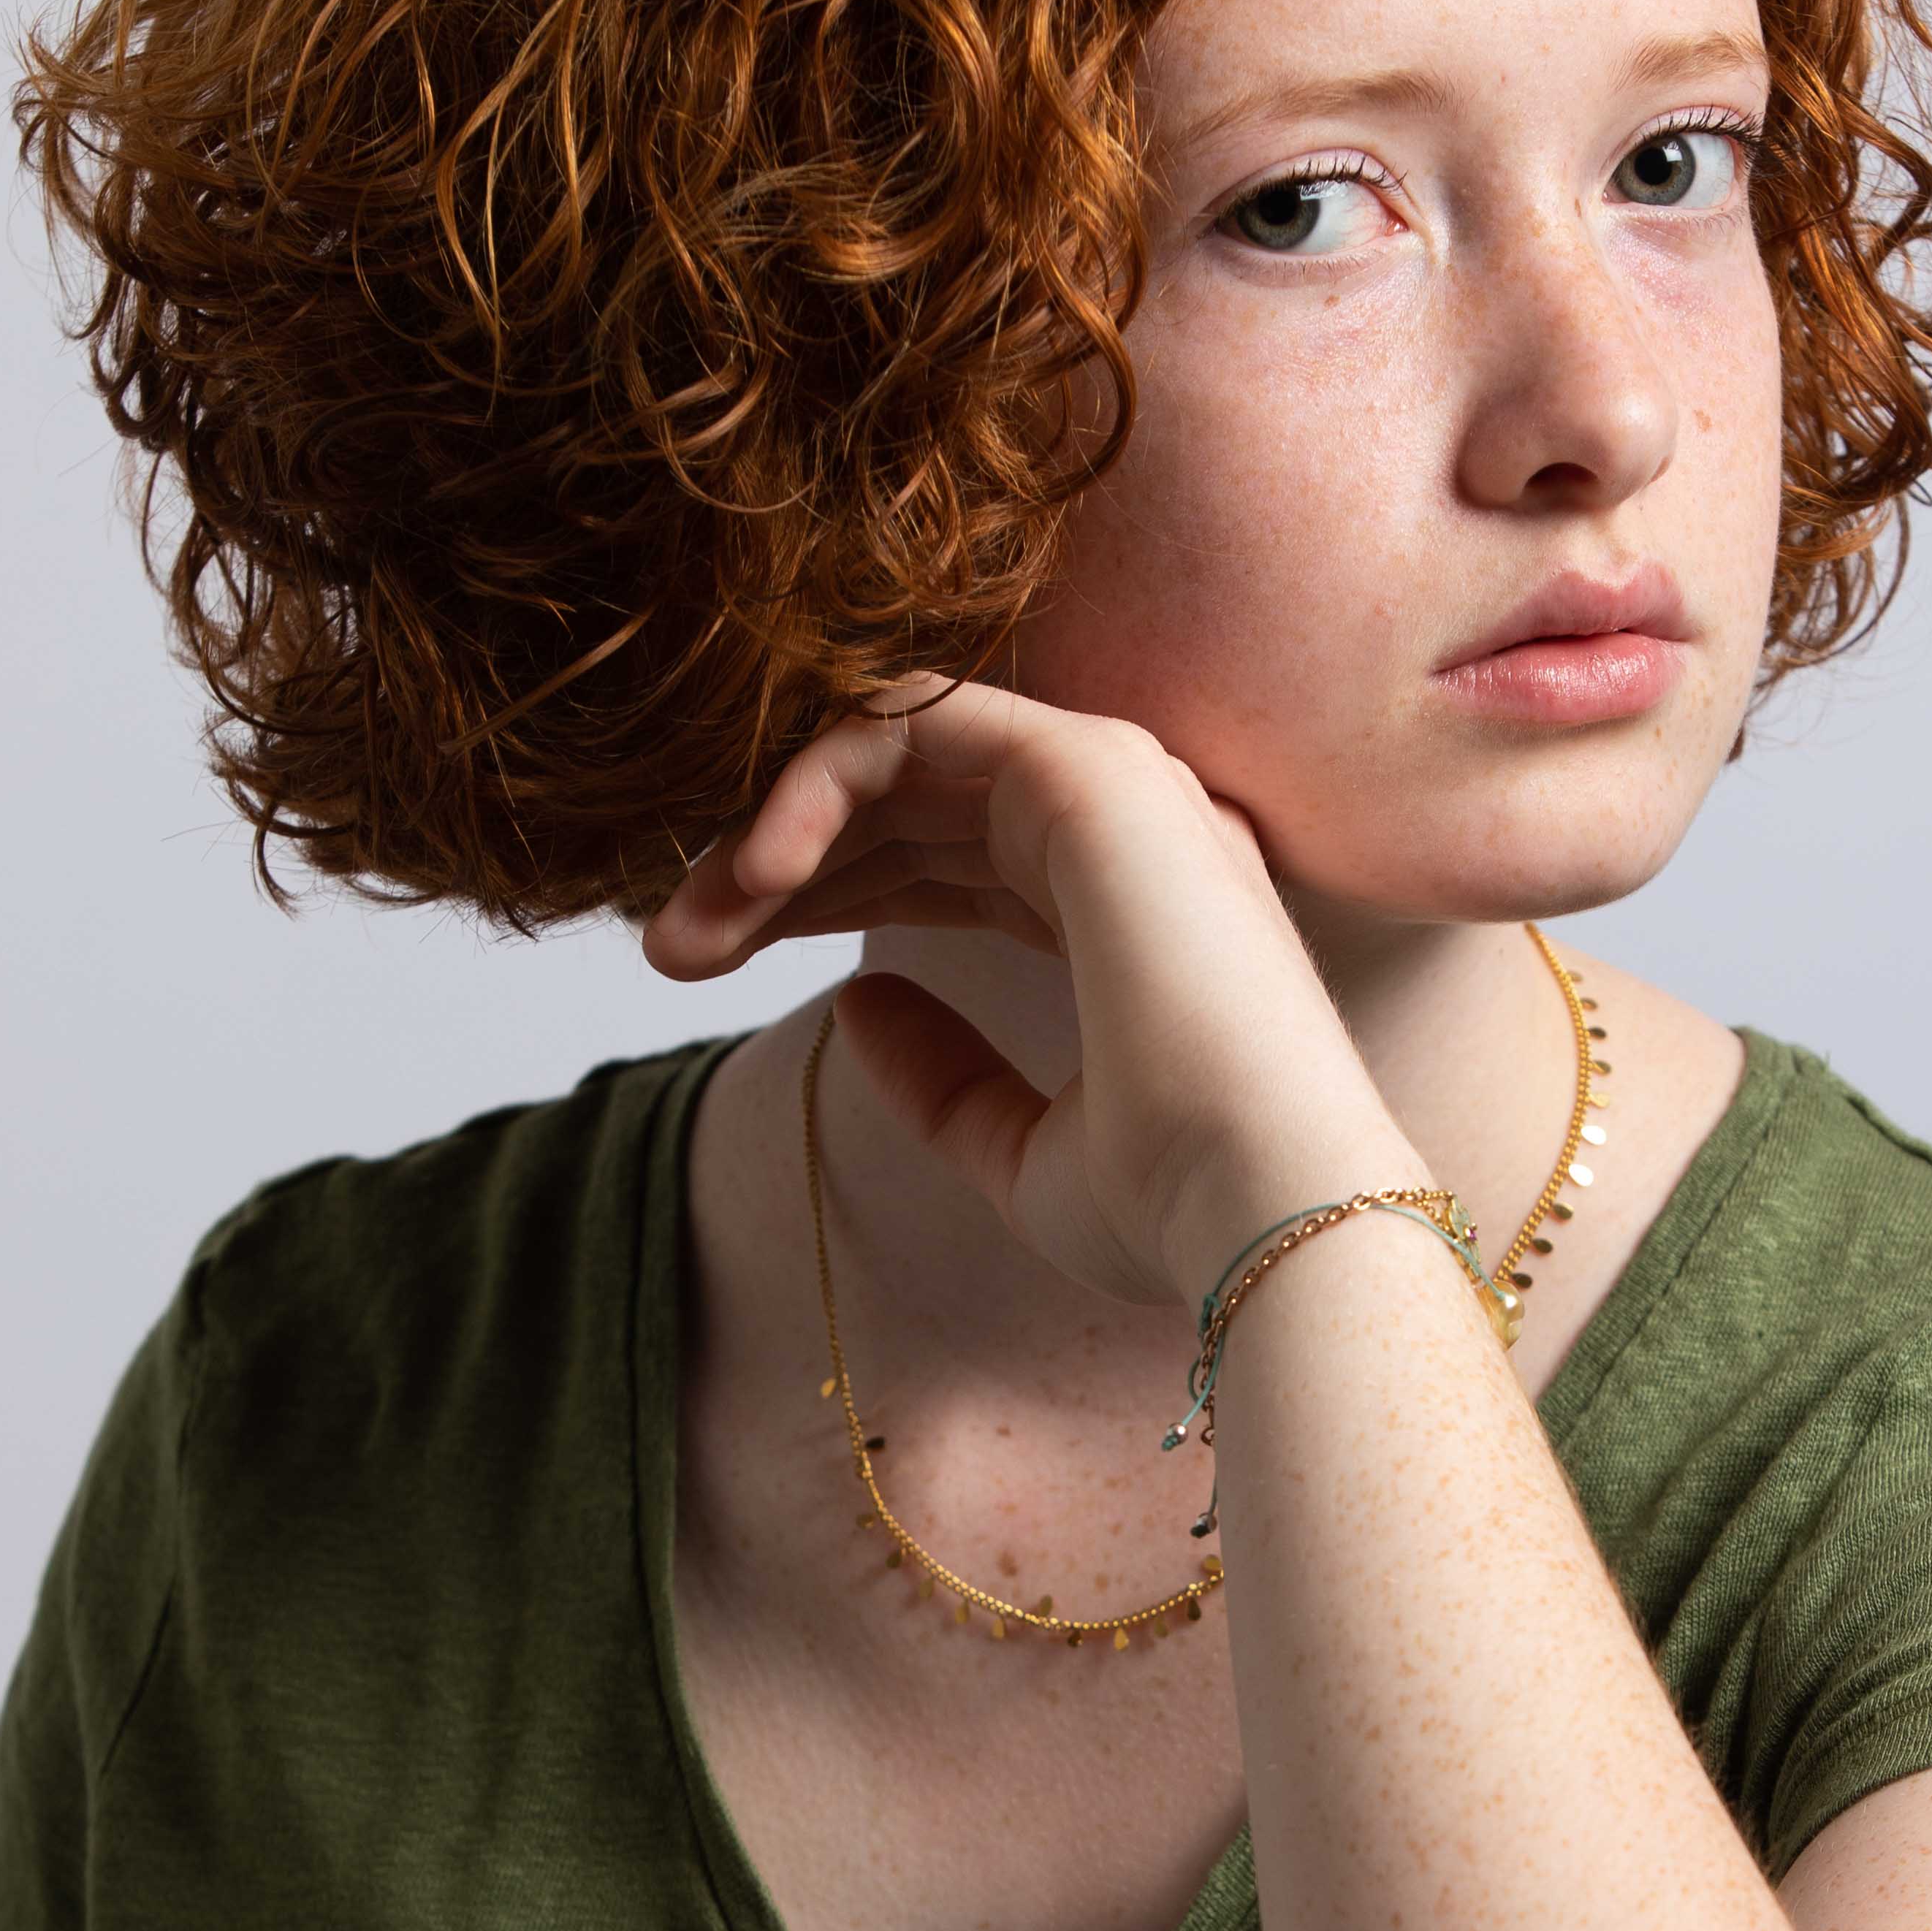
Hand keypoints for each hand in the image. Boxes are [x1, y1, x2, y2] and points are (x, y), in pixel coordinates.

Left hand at [642, 682, 1418, 1311]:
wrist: (1265, 1210)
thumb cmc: (1175, 1207)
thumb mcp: (1017, 1152)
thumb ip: (940, 1073)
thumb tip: (852, 999)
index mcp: (1124, 907)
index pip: (938, 856)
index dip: (813, 898)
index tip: (705, 969)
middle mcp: (1127, 828)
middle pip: (903, 800)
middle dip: (770, 867)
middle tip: (666, 949)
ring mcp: (1116, 784)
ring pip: (896, 748)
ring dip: (772, 827)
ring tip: (683, 929)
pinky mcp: (1086, 768)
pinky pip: (910, 720)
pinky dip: (814, 781)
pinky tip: (752, 874)